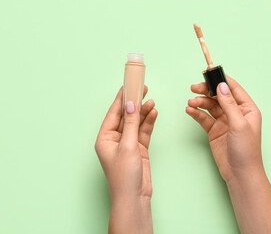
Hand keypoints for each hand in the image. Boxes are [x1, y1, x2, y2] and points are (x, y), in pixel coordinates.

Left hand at [95, 86, 157, 232]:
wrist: (134, 197)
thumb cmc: (124, 176)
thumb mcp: (128, 146)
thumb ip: (131, 124)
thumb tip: (131, 104)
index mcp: (105, 138)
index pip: (114, 113)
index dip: (121, 98)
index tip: (128, 85)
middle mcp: (115, 139)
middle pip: (126, 116)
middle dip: (134, 103)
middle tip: (142, 89)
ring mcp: (128, 144)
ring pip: (136, 123)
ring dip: (144, 112)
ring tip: (151, 101)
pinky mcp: (139, 148)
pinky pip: (144, 131)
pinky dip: (149, 122)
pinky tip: (154, 113)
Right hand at [186, 75, 261, 181]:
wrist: (239, 173)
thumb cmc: (246, 150)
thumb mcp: (239, 124)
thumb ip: (229, 104)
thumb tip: (221, 86)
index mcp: (247, 109)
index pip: (233, 89)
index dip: (221, 80)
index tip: (208, 74)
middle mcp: (236, 113)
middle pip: (218, 96)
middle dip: (206, 91)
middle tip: (194, 88)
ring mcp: (224, 121)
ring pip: (210, 106)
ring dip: (199, 102)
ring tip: (190, 102)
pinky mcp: (214, 130)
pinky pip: (204, 118)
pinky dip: (196, 113)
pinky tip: (190, 110)